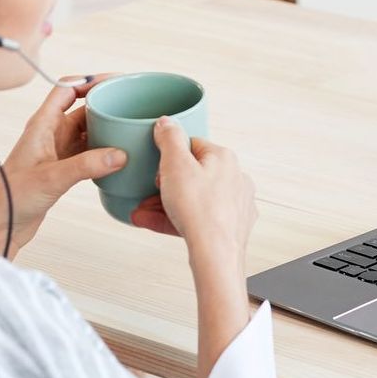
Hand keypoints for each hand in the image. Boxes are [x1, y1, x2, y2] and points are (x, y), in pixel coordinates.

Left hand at [0, 73, 123, 257]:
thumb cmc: (11, 197)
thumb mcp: (51, 178)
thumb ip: (85, 165)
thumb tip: (119, 154)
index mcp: (42, 124)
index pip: (67, 88)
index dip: (90, 80)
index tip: (115, 81)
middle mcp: (50, 133)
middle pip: (82, 108)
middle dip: (105, 104)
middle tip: (130, 105)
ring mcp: (57, 151)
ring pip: (87, 130)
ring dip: (106, 128)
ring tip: (129, 128)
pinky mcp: (62, 169)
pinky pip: (88, 151)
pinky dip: (104, 151)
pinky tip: (118, 157)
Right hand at [130, 116, 256, 268]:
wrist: (216, 254)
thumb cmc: (199, 210)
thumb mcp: (175, 164)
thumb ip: (169, 138)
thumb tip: (167, 122)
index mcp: (224, 157)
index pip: (192, 146)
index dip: (169, 157)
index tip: (156, 168)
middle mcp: (235, 178)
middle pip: (192, 175)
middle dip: (163, 185)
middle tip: (145, 193)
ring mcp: (234, 204)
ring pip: (193, 199)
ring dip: (164, 204)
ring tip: (141, 212)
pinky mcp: (231, 226)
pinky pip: (199, 218)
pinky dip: (176, 220)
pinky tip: (153, 223)